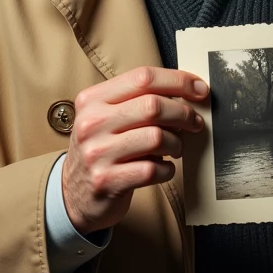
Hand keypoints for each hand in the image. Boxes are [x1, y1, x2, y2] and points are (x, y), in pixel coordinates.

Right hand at [61, 66, 208, 232]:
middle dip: (184, 113)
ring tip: (175, 148)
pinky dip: (166, 169)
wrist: (73, 194)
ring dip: (176, 143)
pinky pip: (153, 169)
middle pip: (153, 106)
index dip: (178, 81)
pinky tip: (162, 168)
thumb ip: (137, 102)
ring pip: (157, 137)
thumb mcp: (107, 119)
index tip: (200, 89)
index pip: (143, 78)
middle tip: (195, 123)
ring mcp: (97, 153)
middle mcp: (92, 123)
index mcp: (93, 100)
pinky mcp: (107, 181)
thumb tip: (186, 94)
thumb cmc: (101, 150)